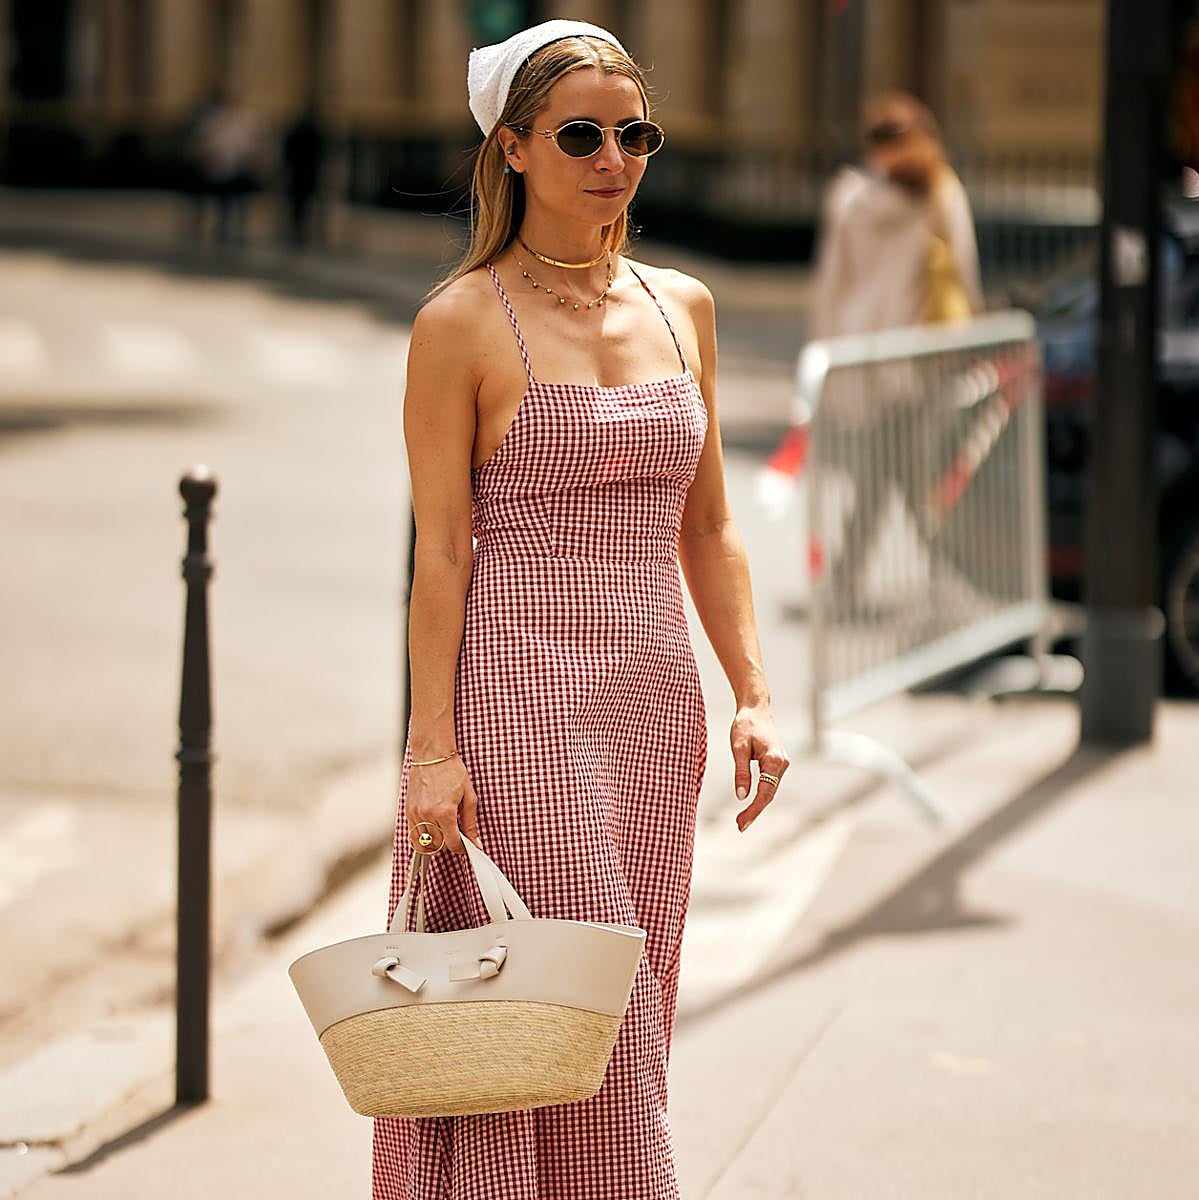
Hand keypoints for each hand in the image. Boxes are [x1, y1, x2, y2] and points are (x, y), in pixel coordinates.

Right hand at [405, 756, 481, 854]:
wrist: (432, 754)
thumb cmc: (452, 771)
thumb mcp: (469, 797)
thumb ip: (471, 823)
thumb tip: (475, 843)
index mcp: (445, 812)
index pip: (453, 844)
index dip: (461, 848)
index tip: (466, 846)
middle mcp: (427, 815)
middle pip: (438, 846)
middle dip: (449, 844)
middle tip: (457, 835)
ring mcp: (415, 813)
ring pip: (423, 844)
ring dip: (435, 843)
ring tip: (444, 832)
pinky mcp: (408, 810)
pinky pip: (413, 834)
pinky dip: (422, 837)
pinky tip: (432, 830)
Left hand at [730, 704, 789, 831]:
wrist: (756, 709)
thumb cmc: (745, 725)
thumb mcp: (738, 748)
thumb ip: (741, 772)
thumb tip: (742, 796)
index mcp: (775, 760)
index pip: (765, 792)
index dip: (754, 809)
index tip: (742, 823)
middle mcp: (783, 763)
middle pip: (770, 794)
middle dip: (755, 811)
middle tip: (739, 826)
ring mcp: (782, 764)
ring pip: (770, 790)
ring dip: (757, 805)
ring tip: (742, 820)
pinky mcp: (777, 763)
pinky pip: (769, 783)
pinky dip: (760, 795)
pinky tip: (750, 805)